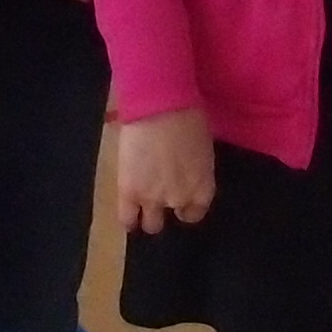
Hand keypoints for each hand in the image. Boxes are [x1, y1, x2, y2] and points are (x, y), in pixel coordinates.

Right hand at [113, 109, 214, 232]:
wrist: (160, 107)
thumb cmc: (187, 115)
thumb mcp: (201, 146)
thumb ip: (195, 166)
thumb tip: (185, 167)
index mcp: (203, 186)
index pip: (196, 211)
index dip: (187, 206)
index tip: (181, 200)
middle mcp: (182, 198)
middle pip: (176, 215)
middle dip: (170, 206)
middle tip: (160, 191)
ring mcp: (154, 198)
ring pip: (152, 225)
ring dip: (149, 215)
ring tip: (142, 203)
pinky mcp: (130, 192)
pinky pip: (127, 219)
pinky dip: (128, 221)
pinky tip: (128, 215)